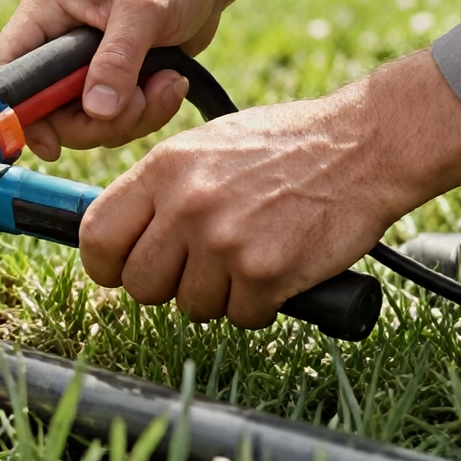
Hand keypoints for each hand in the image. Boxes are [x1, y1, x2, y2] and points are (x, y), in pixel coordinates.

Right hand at [0, 0, 289, 159]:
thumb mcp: (144, 9)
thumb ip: (118, 59)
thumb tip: (97, 110)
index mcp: (45, 12)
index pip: (7, 72)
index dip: (17, 114)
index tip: (50, 144)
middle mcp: (55, 43)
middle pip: (49, 114)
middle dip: (98, 121)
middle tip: (138, 102)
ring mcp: (83, 67)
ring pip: (86, 124)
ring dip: (131, 116)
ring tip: (166, 83)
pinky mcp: (111, 83)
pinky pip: (115, 121)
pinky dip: (146, 113)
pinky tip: (170, 84)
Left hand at [79, 49, 460, 324]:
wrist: (363, 145)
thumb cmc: (289, 144)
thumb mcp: (209, 145)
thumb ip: (164, 187)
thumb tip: (125, 233)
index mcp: (165, 167)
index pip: (97, 236)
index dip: (107, 264)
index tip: (123, 269)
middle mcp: (187, 205)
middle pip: (140, 285)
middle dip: (168, 285)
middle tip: (202, 266)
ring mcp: (224, 241)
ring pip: (190, 307)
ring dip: (219, 294)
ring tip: (250, 254)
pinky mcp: (264, 273)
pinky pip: (241, 317)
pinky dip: (259, 304)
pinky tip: (278, 266)